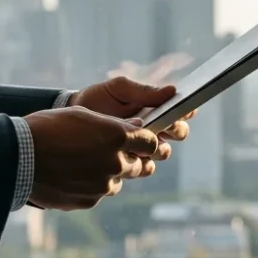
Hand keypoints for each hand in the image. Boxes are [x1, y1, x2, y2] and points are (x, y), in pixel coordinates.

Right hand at [23, 106, 160, 210]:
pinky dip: (88, 187)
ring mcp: (102, 186)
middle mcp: (115, 163)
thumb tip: (136, 127)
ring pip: (117, 182)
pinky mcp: (88, 201)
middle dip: (127, 159)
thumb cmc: (47, 128)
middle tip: (103, 152)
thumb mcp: (82, 115)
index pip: (151, 143)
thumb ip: (113, 124)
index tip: (137, 141)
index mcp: (117, 137)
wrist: (17, 157)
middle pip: (138, 166)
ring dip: (107, 174)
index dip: (145, 142)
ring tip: (79, 164)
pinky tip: (68, 176)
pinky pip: (97, 195)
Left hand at [69, 76, 194, 159]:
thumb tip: (172, 90)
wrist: (71, 118)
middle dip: (174, 129)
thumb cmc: (97, 99)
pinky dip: (142, 162)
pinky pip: (146, 168)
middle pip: (179, 133)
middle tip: (163, 125)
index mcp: (156, 109)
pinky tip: (131, 154)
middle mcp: (155, 129)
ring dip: (158, 147)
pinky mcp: (130, 163)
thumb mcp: (118, 89)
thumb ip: (143, 91)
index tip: (183, 109)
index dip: (187, 110)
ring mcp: (143, 147)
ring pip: (164, 153)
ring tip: (144, 141)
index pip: (182, 111)